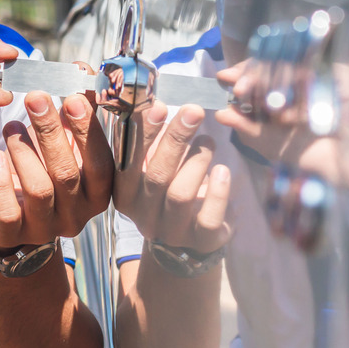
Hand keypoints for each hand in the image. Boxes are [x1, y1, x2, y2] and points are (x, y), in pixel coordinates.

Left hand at [0, 62, 114, 250]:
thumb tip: (83, 70)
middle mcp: (76, 215)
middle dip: (51, 132)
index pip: (102, 164)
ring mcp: (44, 228)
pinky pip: (7, 210)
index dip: (89, 131)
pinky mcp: (11, 234)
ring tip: (10, 125)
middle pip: (68, 173)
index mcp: (97, 192)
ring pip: (39, 190)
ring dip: (23, 151)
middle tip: (36, 97)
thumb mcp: (64, 143)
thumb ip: (76, 111)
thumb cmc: (42, 171)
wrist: (7, 216)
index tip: (74, 96)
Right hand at [113, 100, 231, 254]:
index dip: (142, 134)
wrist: (184, 246)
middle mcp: (144, 215)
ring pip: (181, 194)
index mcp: (125, 194)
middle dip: (175, 139)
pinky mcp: (201, 241)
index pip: (127, 162)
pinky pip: (208, 218)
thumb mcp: (151, 168)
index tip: (158, 106)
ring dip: (197, 161)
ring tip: (208, 141)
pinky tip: (223, 171)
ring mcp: (172, 231)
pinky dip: (218, 192)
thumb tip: (152, 101)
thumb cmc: (167, 192)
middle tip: (193, 111)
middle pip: (156, 176)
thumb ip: (148, 140)